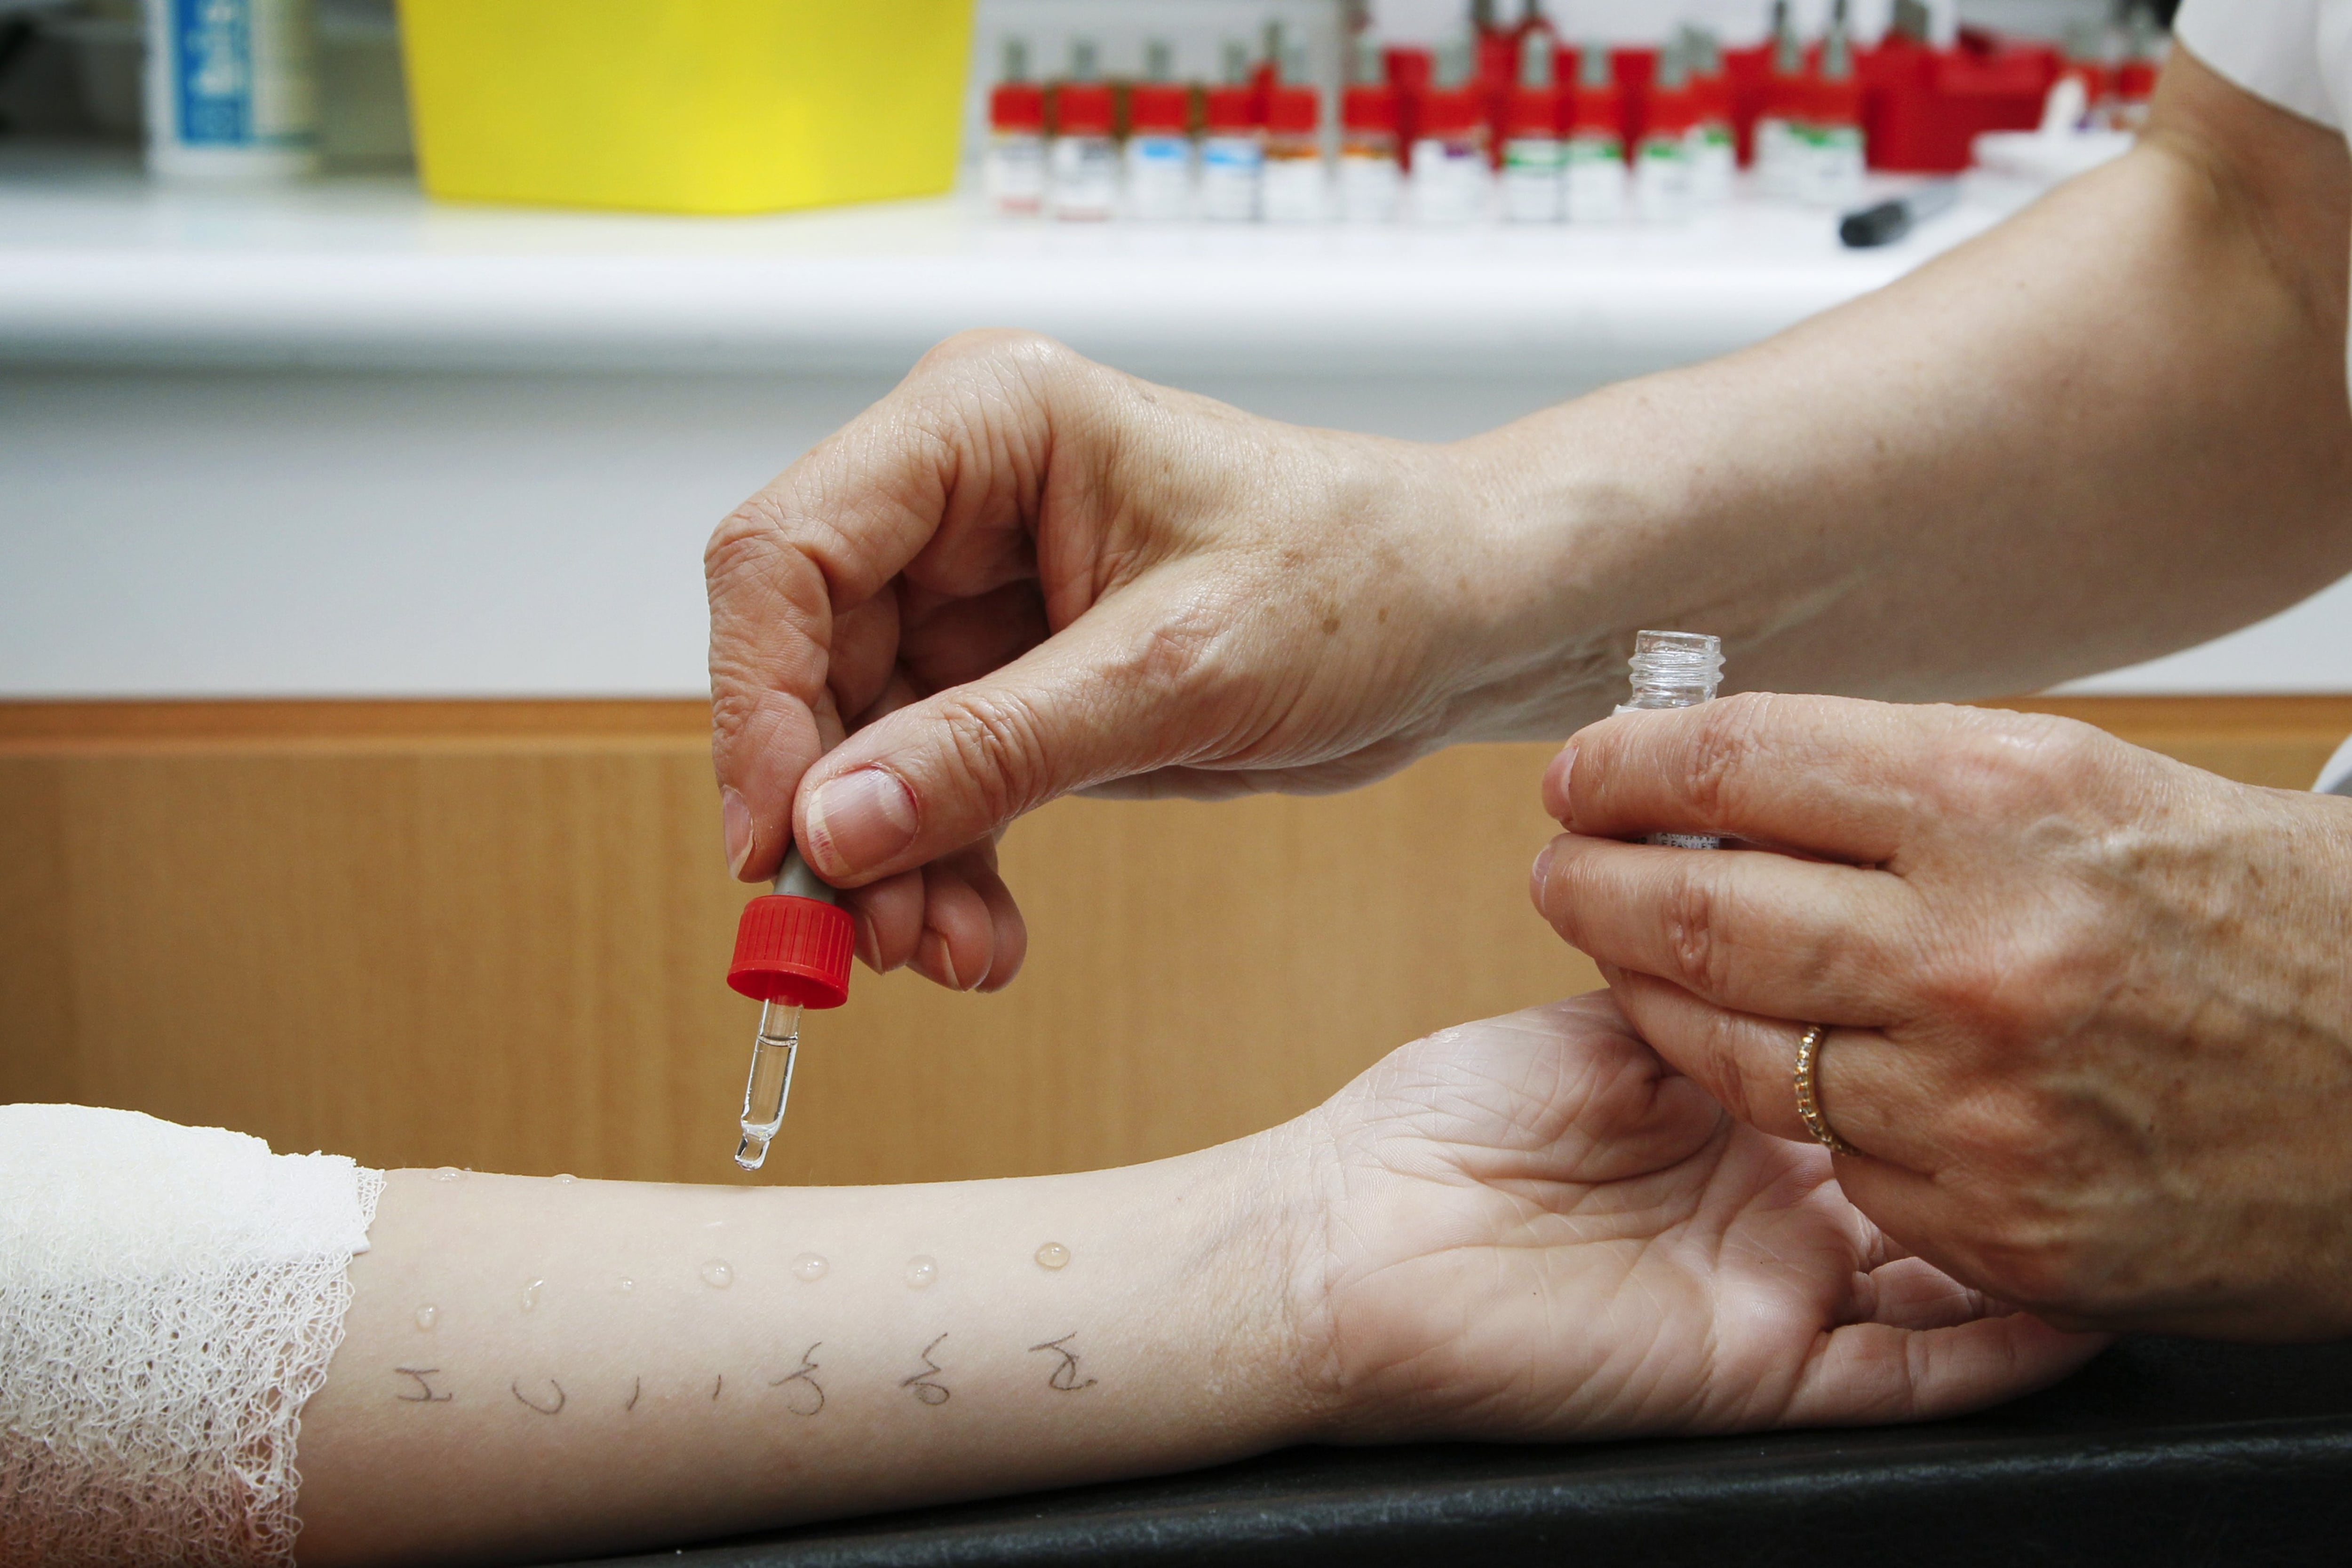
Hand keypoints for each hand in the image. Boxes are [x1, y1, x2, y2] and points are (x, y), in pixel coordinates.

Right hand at [706, 331, 1566, 990]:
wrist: (1460, 619)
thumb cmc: (1361, 578)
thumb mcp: (1180, 668)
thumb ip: (996, 746)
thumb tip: (831, 826)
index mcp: (983, 425)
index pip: (789, 550)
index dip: (757, 701)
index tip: (778, 840)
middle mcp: (956, 501)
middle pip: (807, 661)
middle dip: (830, 810)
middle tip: (859, 939)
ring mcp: (975, 595)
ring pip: (858, 745)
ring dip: (886, 864)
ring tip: (947, 955)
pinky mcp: (1010, 681)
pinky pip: (927, 786)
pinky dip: (940, 869)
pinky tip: (981, 938)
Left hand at [1280, 993, 2095, 1437]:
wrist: (1355, 1234)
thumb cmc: (1448, 1118)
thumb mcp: (1606, 1027)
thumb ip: (1712, 985)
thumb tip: (1795, 909)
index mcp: (1737, 1120)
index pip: (1879, 1080)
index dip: (1948, 1036)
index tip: (2018, 973)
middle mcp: (1774, 1209)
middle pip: (1928, 1178)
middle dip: (2008, 1126)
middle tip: (2097, 1067)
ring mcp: (1779, 1294)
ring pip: (1947, 1281)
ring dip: (2033, 1234)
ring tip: (2126, 1173)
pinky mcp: (1764, 1369)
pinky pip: (1912, 1377)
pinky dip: (2001, 1346)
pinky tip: (2081, 1297)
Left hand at [1527, 693, 2351, 1338]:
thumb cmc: (2264, 927)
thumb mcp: (2100, 795)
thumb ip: (1915, 791)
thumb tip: (1742, 779)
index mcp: (2006, 807)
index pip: (1738, 763)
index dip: (1629, 766)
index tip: (1583, 775)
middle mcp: (1981, 951)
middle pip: (1702, 911)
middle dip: (1594, 885)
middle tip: (1560, 872)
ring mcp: (1982, 1101)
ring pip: (1735, 1048)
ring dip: (1652, 999)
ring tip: (1625, 961)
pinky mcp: (1997, 1221)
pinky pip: (1834, 1158)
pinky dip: (1791, 1110)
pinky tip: (1773, 1070)